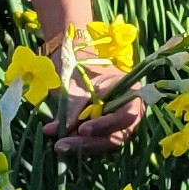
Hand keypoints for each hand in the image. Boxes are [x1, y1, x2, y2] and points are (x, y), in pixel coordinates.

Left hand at [21, 0, 143, 158]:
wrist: (69, 44)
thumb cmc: (71, 47)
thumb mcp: (68, 57)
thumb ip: (71, 71)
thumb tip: (72, 95)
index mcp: (128, 81)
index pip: (132, 112)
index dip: (109, 122)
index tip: (82, 124)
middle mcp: (127, 100)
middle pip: (121, 132)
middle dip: (93, 140)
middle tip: (65, 142)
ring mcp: (114, 113)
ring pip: (108, 140)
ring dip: (84, 146)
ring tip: (57, 145)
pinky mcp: (99, 123)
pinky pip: (94, 139)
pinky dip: (77, 142)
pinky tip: (56, 140)